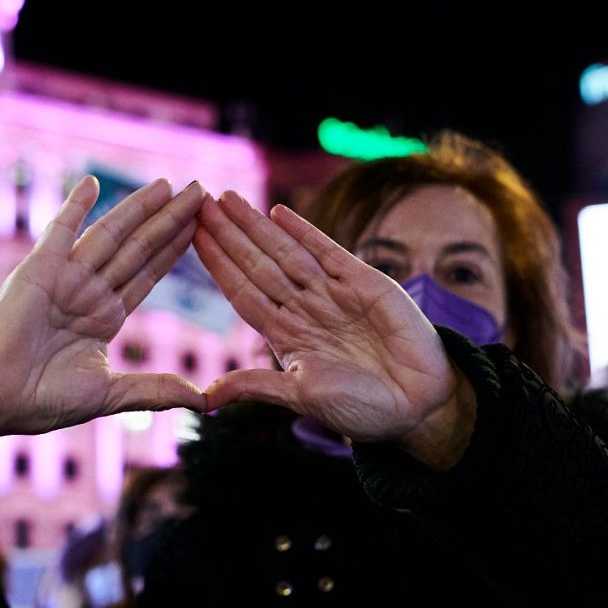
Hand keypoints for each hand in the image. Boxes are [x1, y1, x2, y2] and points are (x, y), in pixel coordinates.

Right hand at [0, 177, 206, 466]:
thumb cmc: (42, 402)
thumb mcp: (109, 395)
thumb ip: (154, 390)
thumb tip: (203, 400)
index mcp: (104, 317)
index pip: (148, 274)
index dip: (175, 248)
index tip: (202, 225)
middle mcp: (88, 292)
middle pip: (138, 248)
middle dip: (170, 220)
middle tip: (200, 190)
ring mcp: (65, 278)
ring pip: (111, 235)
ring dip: (138, 208)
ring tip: (169, 185)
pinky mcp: (38, 270)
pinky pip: (60, 231)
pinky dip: (74, 206)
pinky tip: (92, 182)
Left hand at [193, 192, 475, 468]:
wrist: (418, 406)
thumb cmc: (360, 409)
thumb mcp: (299, 397)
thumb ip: (256, 387)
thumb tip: (205, 398)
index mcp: (285, 334)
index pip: (242, 291)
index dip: (216, 265)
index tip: (189, 238)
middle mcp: (303, 308)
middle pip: (256, 263)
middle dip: (227, 235)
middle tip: (195, 202)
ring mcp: (332, 293)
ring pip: (284, 252)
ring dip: (255, 226)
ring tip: (225, 199)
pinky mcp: (364, 283)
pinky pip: (327, 251)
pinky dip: (303, 231)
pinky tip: (277, 213)